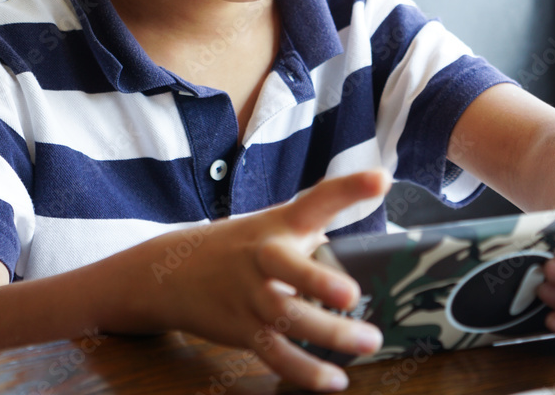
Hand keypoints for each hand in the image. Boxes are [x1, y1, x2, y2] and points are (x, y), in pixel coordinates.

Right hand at [119, 168, 390, 391]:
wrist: (173, 271)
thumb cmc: (242, 246)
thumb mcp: (274, 226)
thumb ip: (314, 234)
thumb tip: (367, 249)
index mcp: (280, 224)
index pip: (317, 199)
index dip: (349, 188)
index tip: (381, 179)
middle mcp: (265, 256)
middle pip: (289, 266)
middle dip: (317, 281)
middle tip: (350, 293)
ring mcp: (251, 294)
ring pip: (287, 318)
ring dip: (328, 334)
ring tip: (368, 342)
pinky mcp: (243, 329)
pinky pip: (275, 354)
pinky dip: (305, 371)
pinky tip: (334, 381)